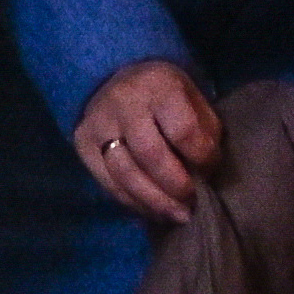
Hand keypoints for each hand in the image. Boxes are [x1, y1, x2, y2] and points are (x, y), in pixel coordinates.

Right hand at [71, 57, 224, 221]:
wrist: (117, 79)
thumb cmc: (165, 94)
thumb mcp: (192, 97)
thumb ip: (204, 130)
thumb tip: (206, 172)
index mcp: (158, 84)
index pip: (183, 130)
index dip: (201, 157)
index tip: (211, 168)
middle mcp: (124, 103)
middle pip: (150, 156)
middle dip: (176, 186)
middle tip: (193, 202)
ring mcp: (98, 124)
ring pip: (126, 174)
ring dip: (155, 201)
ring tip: (177, 215)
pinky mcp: (83, 144)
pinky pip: (109, 183)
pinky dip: (134, 202)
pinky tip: (154, 210)